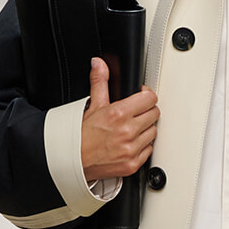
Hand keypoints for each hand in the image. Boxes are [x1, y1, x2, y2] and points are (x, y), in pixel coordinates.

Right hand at [80, 57, 158, 181]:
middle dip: (146, 111)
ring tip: (131, 129)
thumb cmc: (81, 136)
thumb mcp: (92, 105)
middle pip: (154, 114)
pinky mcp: (132, 164)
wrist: (73, 161)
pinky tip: (130, 143)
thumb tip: (99, 64)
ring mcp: (131, 149)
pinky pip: (148, 150)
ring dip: (145, 129)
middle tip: (135, 113)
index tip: (142, 97)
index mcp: (118, 114)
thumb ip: (99, 82)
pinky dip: (142, 146)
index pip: (149, 98)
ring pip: (153, 132)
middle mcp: (127, 131)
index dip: (146, 96)